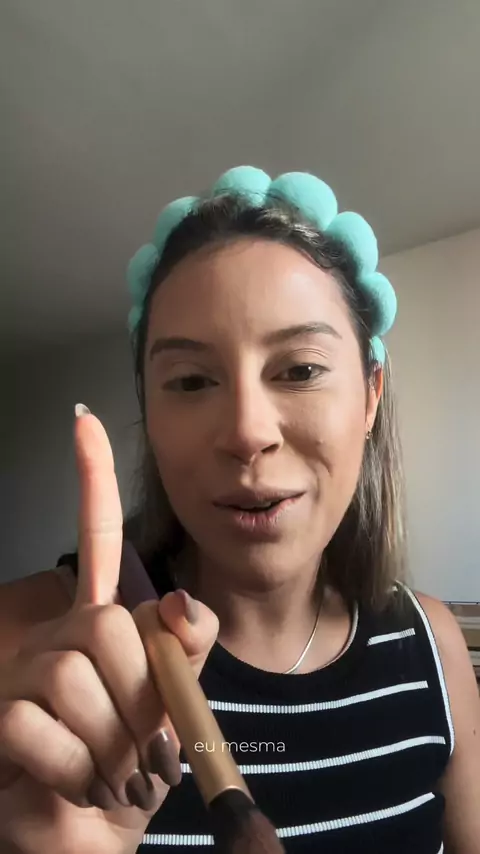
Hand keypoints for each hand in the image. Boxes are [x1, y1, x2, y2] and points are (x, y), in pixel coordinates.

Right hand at [0, 409, 218, 853]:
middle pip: (109, 627)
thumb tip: (179, 604)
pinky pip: (41, 729)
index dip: (92, 480)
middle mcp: (56, 638)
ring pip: (76, 679)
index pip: (100, 540)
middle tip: (141, 745)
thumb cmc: (136, 770)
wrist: (93, 837)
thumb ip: (185, 653)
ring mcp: (23, 676)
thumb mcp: (175, 709)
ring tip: (108, 772)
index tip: (83, 420)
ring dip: (111, 745)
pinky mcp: (0, 719)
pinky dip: (76, 773)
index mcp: (102, 625)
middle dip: (140, 696)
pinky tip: (71, 784)